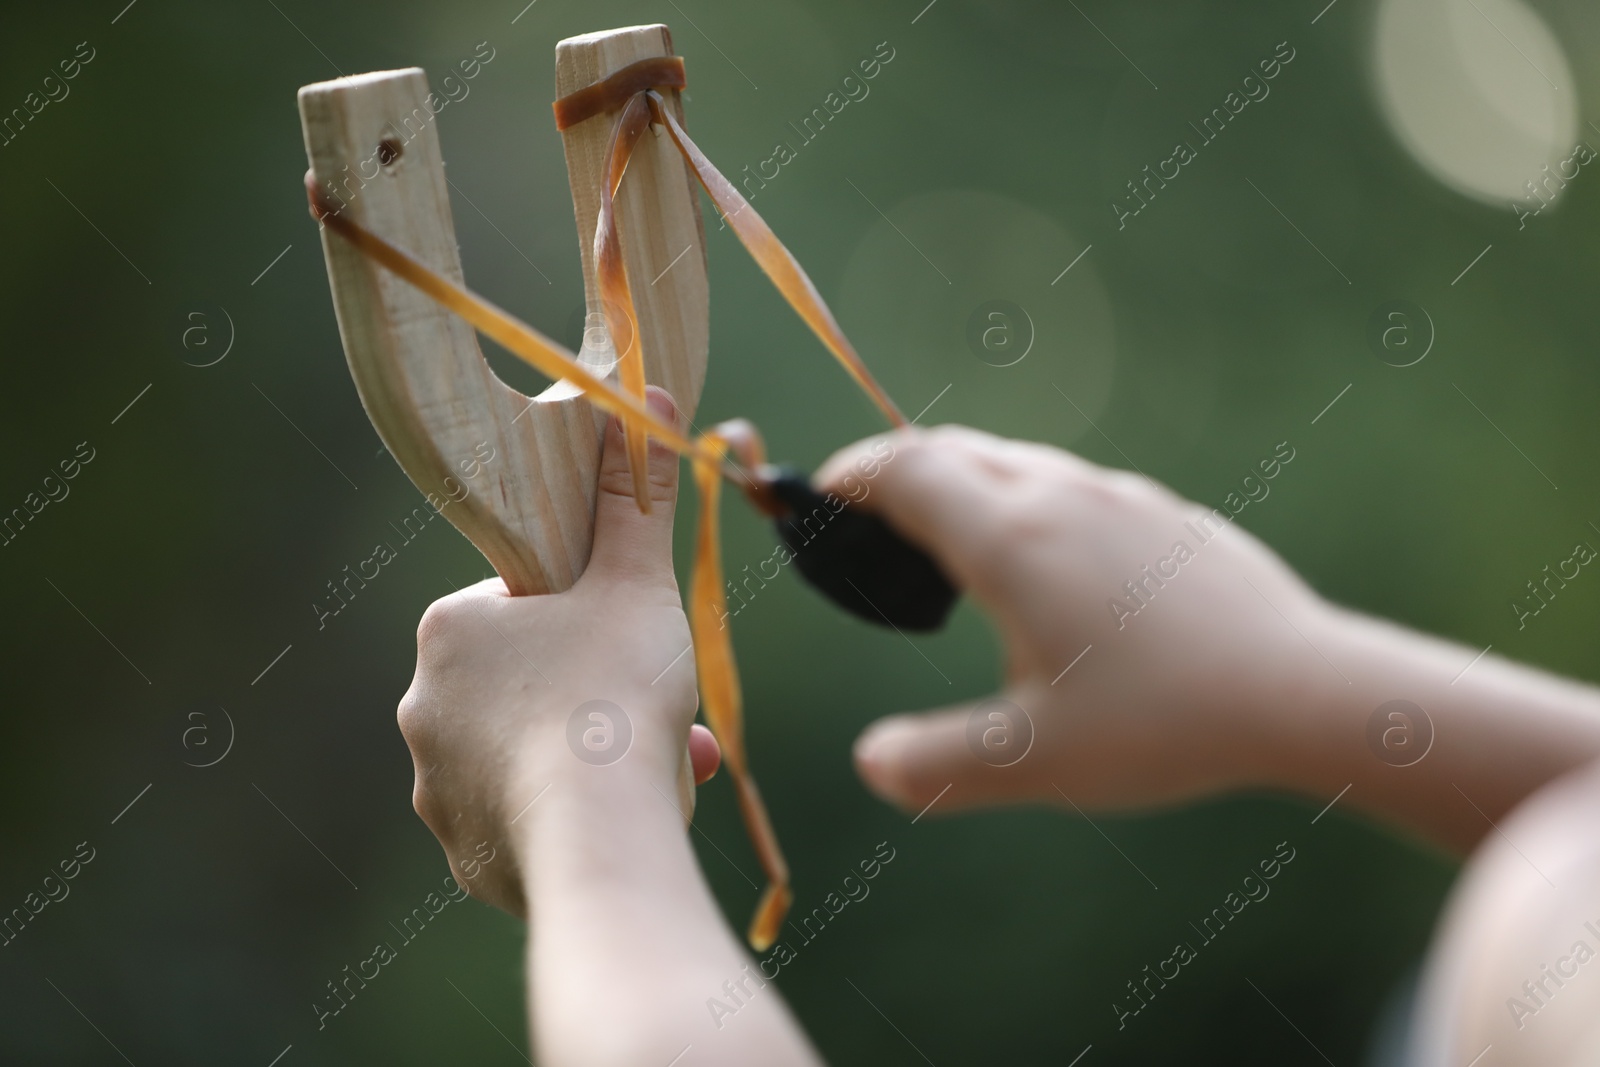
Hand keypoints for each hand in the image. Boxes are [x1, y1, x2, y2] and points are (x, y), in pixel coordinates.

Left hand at [398, 387, 718, 913]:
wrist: (598, 836)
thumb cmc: (614, 695)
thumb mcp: (637, 585)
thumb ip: (636, 500)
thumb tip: (642, 400)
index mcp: (450, 630)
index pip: (521, 607)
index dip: (587, 618)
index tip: (629, 641)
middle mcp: (422, 705)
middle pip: (529, 684)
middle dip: (597, 695)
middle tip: (661, 714)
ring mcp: (437, 786)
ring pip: (527, 756)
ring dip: (590, 758)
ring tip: (658, 771)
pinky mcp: (464, 853)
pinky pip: (521, 820)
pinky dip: (569, 816)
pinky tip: (619, 818)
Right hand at [816, 424, 1330, 814]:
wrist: (1305, 690)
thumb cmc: (1163, 722)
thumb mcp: (1033, 760)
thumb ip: (936, 765)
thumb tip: (873, 764)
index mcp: (1011, 538)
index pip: (904, 469)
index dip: (848, 477)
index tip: (815, 499)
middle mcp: (1060, 496)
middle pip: (953, 450)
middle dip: (896, 474)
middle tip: (866, 525)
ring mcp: (1120, 498)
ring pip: (1016, 464)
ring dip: (963, 487)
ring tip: (947, 553)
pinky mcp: (1165, 518)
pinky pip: (1070, 489)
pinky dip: (1022, 505)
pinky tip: (1047, 575)